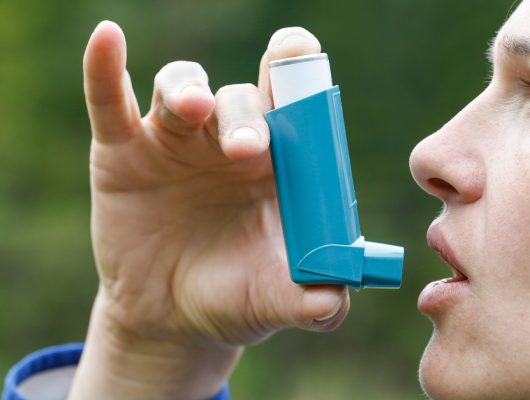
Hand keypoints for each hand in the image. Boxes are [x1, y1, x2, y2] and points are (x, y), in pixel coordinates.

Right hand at [69, 21, 349, 399]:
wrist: (171, 317)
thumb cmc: (233, 297)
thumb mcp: (273, 300)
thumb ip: (312, 302)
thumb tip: (334, 302)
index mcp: (274, 164)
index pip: (291, 103)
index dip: (299, 76)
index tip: (305, 64)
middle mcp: (225, 141)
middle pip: (240, 98)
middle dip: (246, 115)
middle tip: (246, 150)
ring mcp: (174, 141)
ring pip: (182, 88)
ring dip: (188, 90)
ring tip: (191, 109)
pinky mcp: (123, 151)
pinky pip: (110, 101)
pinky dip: (105, 70)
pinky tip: (107, 38)